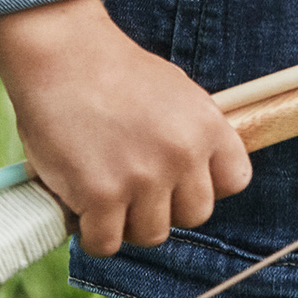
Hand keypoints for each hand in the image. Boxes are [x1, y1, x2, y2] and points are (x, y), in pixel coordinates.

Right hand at [0, 0, 252, 255]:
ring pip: (151, 234)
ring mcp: (143, 177)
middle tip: (135, 186)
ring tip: (105, 193)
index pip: (234, 180)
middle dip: (166, 206)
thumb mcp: (175, 91)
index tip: (180, 178)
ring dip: (127, 222)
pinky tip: (81, 207)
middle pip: (194, 215)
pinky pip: (105, 243)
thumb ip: (192, 133)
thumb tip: (197, 174)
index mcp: (208, 125)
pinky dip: (91, 233)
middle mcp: (183, 154)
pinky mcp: (101, 196)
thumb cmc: (112, 70)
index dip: (205, 184)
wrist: (63, 54)